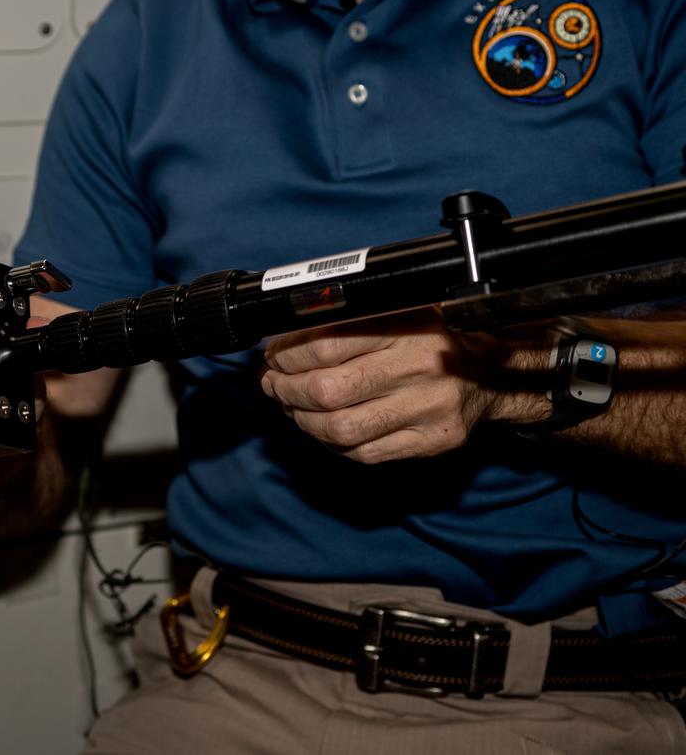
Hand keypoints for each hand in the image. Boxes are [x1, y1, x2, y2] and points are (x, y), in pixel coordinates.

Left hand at [259, 310, 505, 463]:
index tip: (273, 356)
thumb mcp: (395, 311)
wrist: (492, 373)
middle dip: (286, 390)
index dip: (286, 354)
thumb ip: (344, 322)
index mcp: (406, 324)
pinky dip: (332, 443)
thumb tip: (279, 343)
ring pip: (341, 429)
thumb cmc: (430, 338)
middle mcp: (420, 365)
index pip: (324, 344)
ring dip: (303, 420)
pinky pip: (364, 453)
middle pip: (327, 390)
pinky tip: (324, 427)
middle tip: (274, 383)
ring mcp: (429, 408)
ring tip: (292, 406)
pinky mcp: (433, 441)